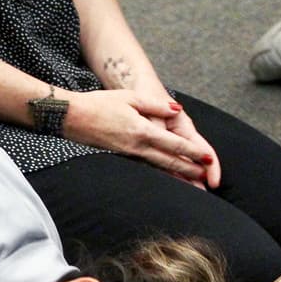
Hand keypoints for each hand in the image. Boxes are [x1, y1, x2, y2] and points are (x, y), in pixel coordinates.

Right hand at [64, 89, 217, 185]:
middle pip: (169, 162)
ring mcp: (128, 155)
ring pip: (158, 168)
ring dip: (176, 176)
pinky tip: (166, 177)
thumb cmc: (100, 104)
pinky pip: (145, 168)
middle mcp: (137, 147)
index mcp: (142, 130)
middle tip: (206, 180)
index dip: (193, 152)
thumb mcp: (130, 98)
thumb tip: (176, 110)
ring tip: (191, 183)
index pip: (174, 144)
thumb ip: (156, 105)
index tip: (208, 160)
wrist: (72, 117)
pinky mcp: (121, 158)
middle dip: (189, 170)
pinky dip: (159, 174)